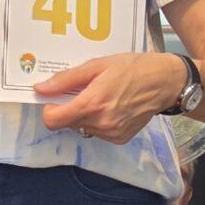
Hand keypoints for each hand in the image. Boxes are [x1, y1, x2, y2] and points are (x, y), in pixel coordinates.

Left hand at [34, 52, 185, 143]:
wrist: (164, 82)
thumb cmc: (130, 68)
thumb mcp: (96, 65)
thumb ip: (65, 79)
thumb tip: (40, 89)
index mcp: (92, 104)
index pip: (53, 120)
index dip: (49, 108)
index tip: (54, 97)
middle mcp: (101, 124)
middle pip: (66, 123)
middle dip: (67, 108)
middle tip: (81, 90)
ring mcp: (112, 134)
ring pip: (81, 127)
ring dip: (83, 114)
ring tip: (99, 95)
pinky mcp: (121, 139)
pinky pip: (97, 132)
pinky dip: (97, 120)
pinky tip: (110, 105)